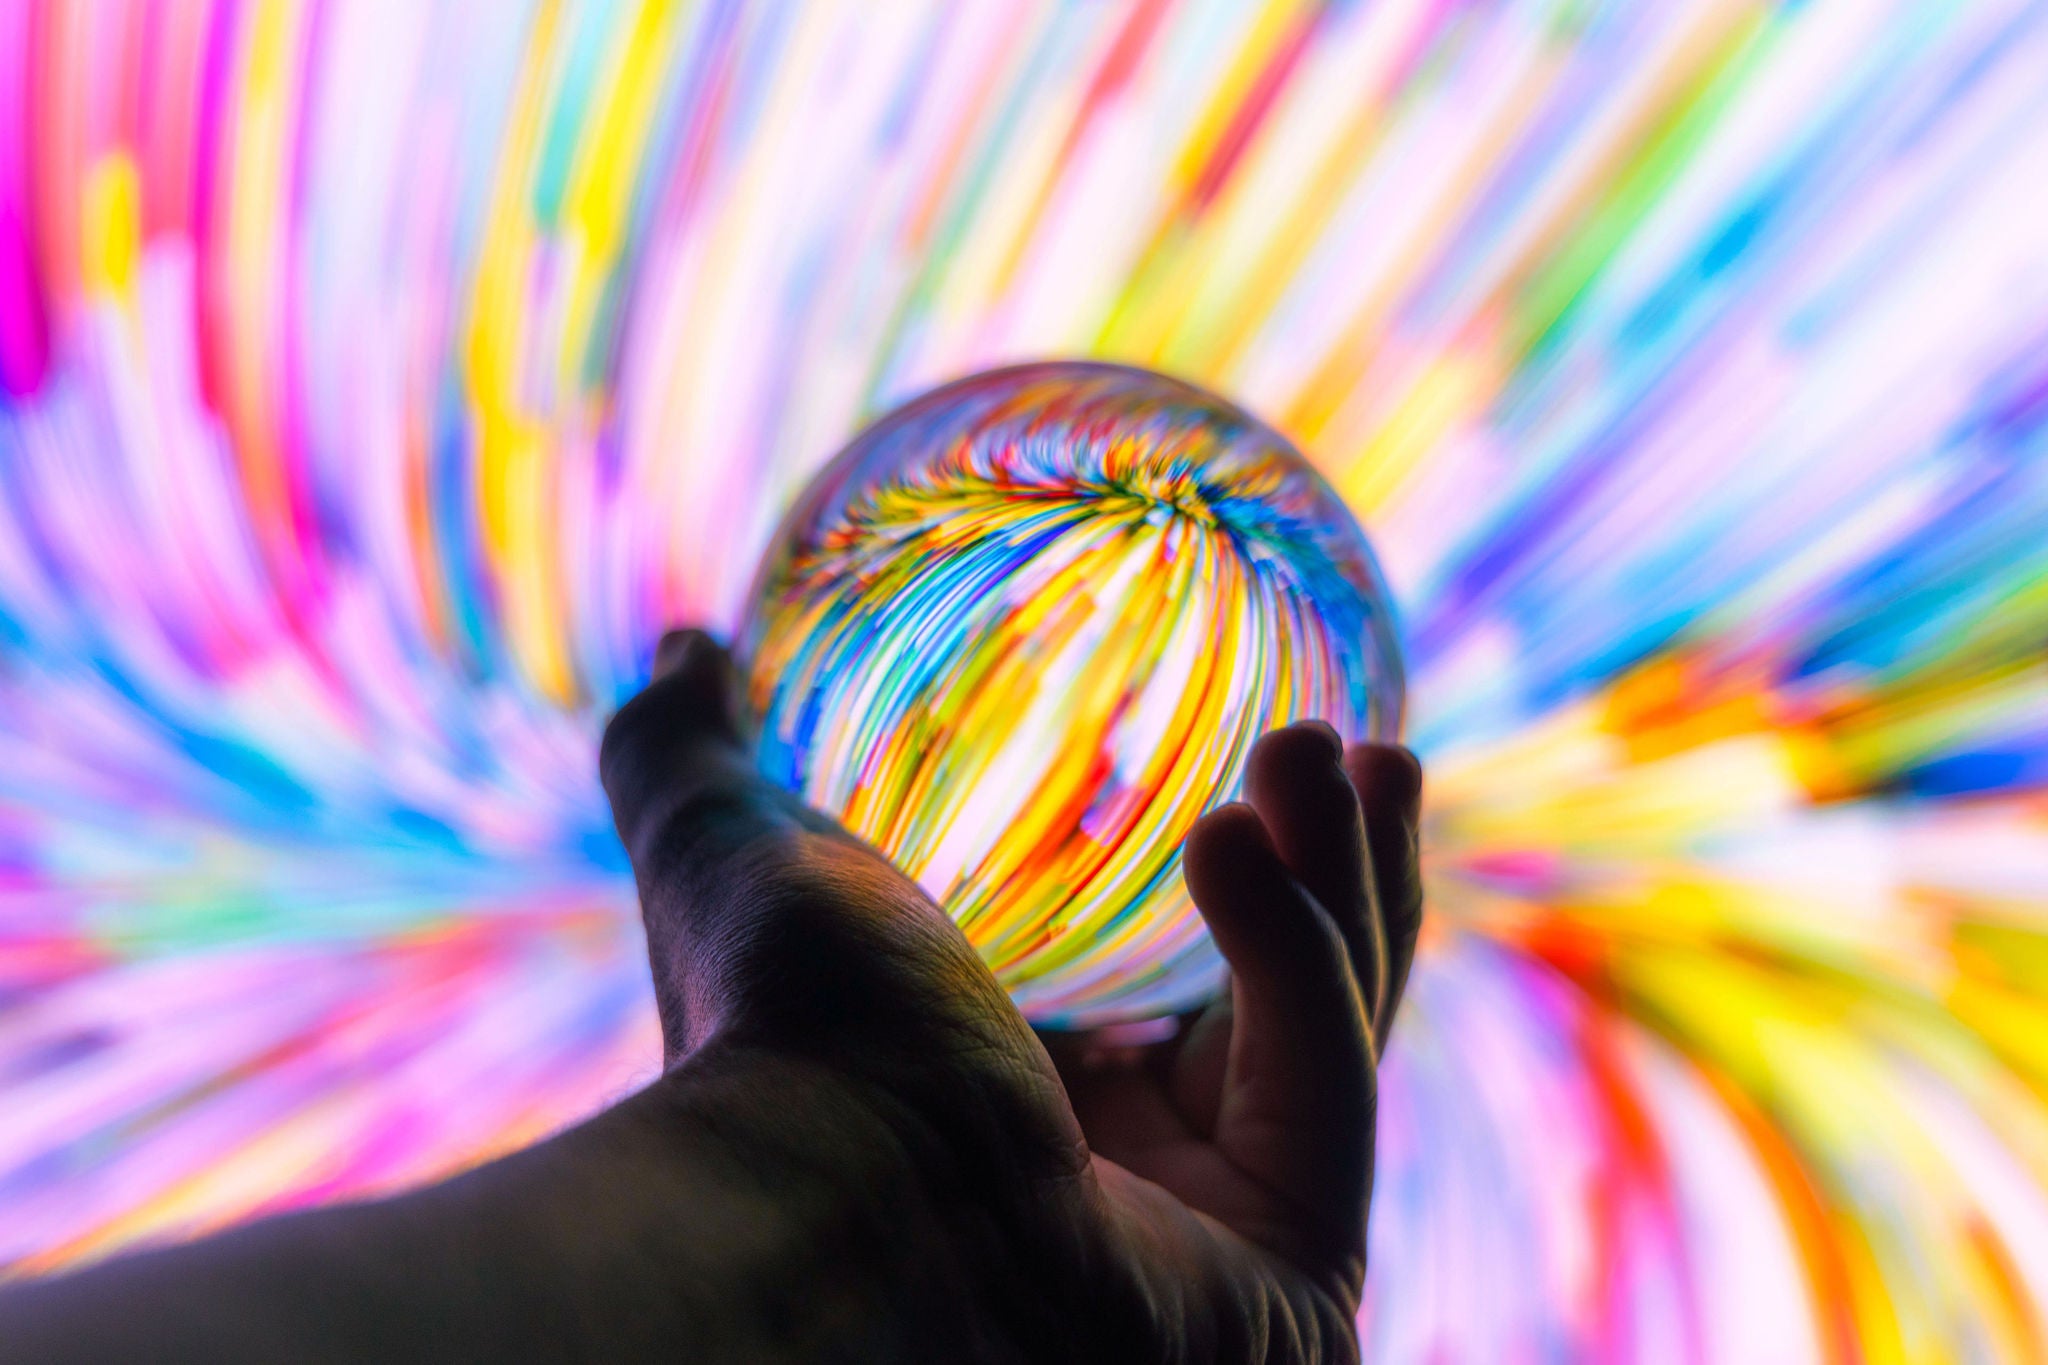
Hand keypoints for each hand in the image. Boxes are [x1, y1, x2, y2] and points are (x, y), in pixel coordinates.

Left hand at [600, 628, 1423, 1362]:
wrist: (819, 1210)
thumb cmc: (771, 1040)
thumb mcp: (729, 853)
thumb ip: (690, 751)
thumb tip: (684, 645)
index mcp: (1023, 1088)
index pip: (1180, 970)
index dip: (1252, 858)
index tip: (1286, 733)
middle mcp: (1128, 1172)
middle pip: (1289, 997)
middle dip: (1340, 864)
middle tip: (1353, 745)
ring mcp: (1218, 1236)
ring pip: (1332, 1033)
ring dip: (1345, 881)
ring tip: (1332, 752)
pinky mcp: (1290, 1282)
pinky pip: (1325, 1085)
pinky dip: (1299, 957)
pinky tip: (1235, 840)